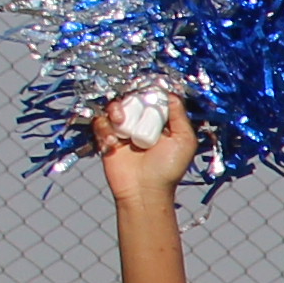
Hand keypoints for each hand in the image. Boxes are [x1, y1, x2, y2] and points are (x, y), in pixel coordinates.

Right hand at [93, 87, 195, 212]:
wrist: (145, 190)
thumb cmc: (168, 169)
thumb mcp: (184, 141)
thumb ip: (180, 117)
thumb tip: (172, 94)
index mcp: (160, 122)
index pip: (152, 98)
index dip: (148, 92)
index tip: (146, 92)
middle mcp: (141, 123)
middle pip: (130, 99)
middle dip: (129, 99)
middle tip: (131, 108)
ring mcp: (123, 130)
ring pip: (113, 107)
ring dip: (114, 110)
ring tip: (119, 122)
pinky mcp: (107, 139)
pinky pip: (99, 123)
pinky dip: (103, 127)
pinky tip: (112, 140)